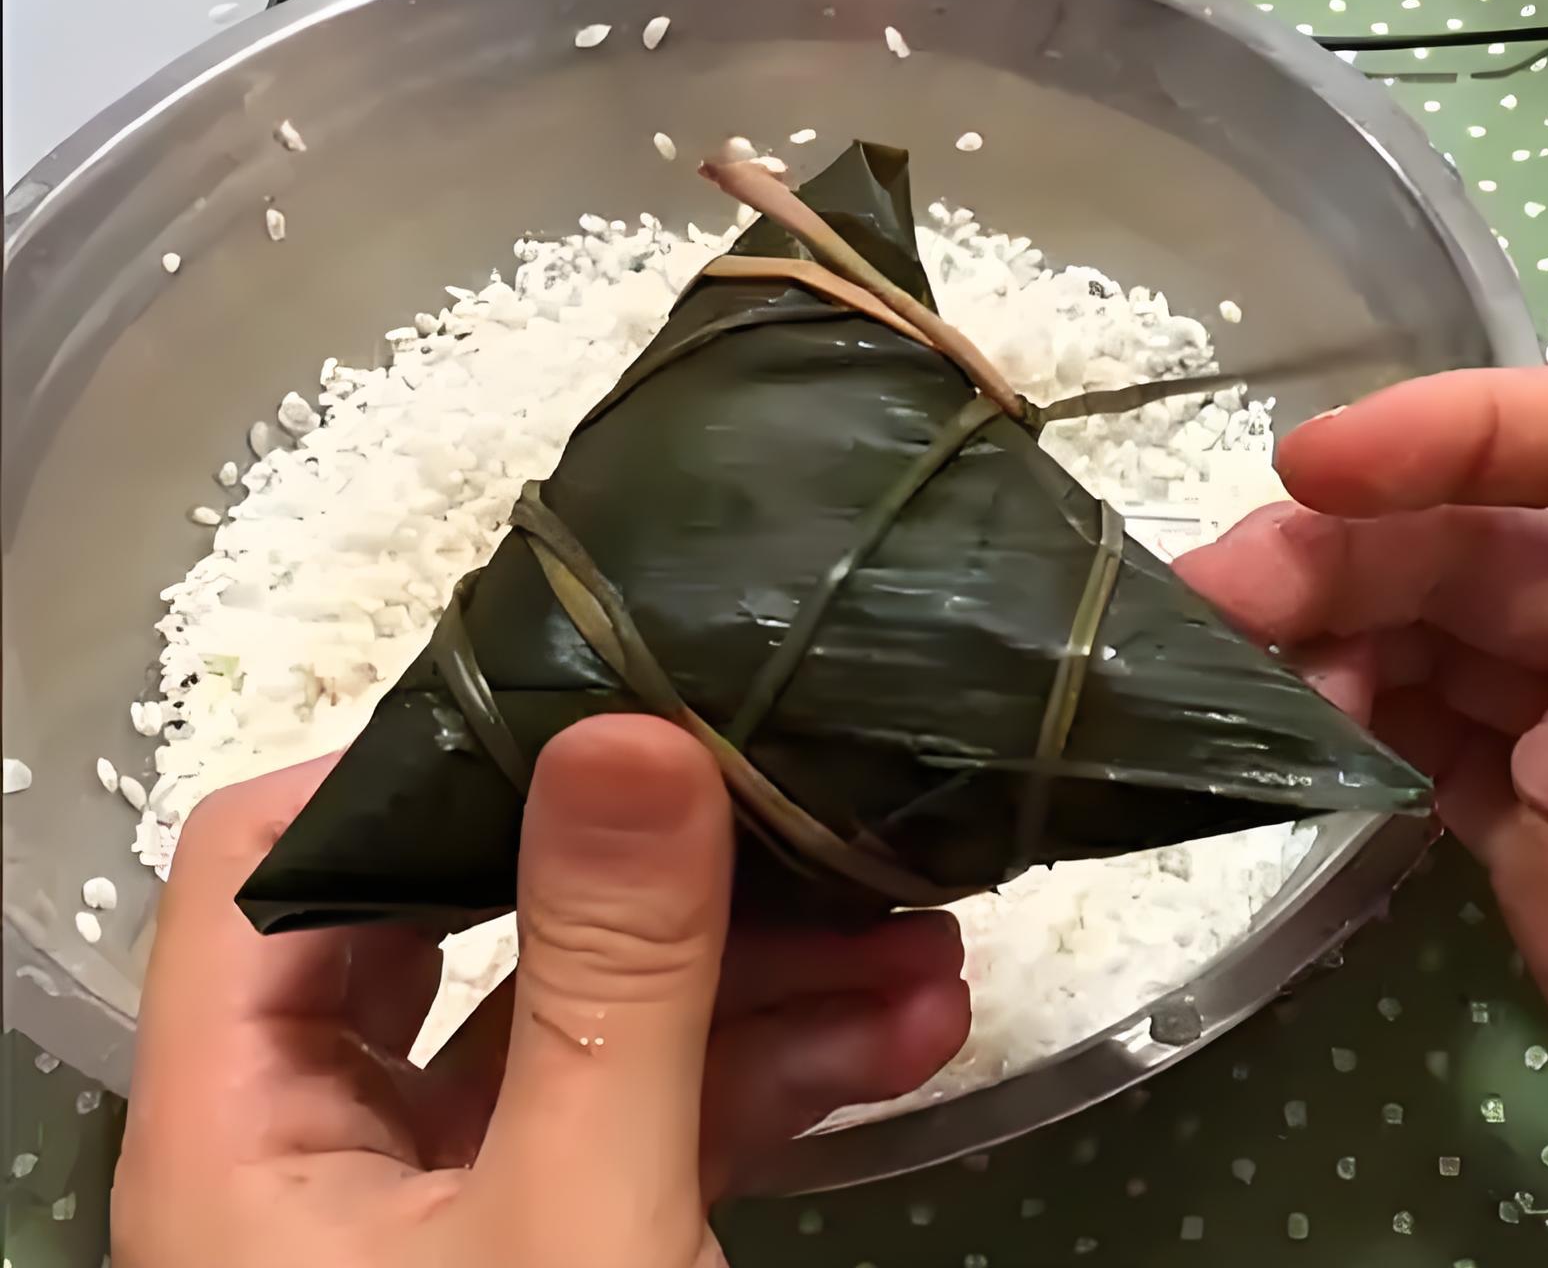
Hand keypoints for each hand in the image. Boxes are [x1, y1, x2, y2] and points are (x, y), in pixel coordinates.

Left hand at [113, 715, 970, 1267]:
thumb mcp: (578, 1222)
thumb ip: (610, 983)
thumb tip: (628, 727)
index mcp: (238, 1129)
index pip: (275, 863)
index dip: (424, 763)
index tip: (619, 712)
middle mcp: (323, 1154)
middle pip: (471, 935)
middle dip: (668, 879)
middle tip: (815, 806)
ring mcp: (450, 1215)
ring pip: (596, 1034)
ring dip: (764, 980)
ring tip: (931, 938)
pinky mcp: (560, 1258)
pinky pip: (656, 1127)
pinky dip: (773, 1081)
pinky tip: (907, 1040)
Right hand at [1181, 369, 1547, 1267]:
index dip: (1471, 429)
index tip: (1326, 463)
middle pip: (1497, 547)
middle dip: (1358, 540)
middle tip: (1219, 583)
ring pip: (1446, 649)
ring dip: (1332, 625)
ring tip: (1221, 650)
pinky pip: (1435, 769)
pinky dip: (1353, 731)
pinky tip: (1291, 725)